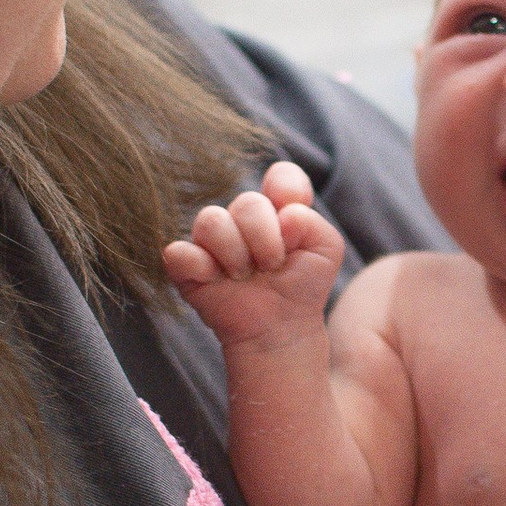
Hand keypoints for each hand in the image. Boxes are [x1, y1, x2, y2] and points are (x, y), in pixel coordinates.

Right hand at [164, 160, 344, 348]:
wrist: (281, 330)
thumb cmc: (302, 287)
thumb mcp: (325, 251)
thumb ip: (313, 222)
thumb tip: (284, 216)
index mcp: (276, 208)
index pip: (282, 176)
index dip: (287, 192)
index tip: (292, 226)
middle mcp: (242, 218)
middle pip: (247, 202)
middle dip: (265, 240)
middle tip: (272, 266)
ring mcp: (212, 240)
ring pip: (211, 221)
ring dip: (236, 255)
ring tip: (245, 276)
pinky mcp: (187, 266)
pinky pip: (179, 252)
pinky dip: (200, 267)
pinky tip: (216, 281)